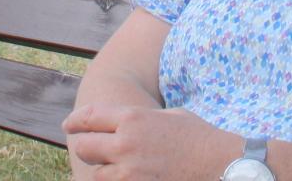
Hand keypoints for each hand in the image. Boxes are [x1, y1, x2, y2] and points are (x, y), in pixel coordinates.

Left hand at [64, 102, 236, 180]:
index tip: (69, 125)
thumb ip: (140, 120)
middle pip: (84, 147)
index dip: (75, 121)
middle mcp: (126, 144)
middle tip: (91, 149)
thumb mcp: (168, 116)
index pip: (89, 117)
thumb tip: (120, 124)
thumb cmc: (199, 137)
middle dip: (86, 147)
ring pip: (96, 174)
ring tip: (116, 168)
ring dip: (102, 171)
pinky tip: (126, 178)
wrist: (222, 164)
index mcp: (133, 119)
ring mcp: (131, 172)